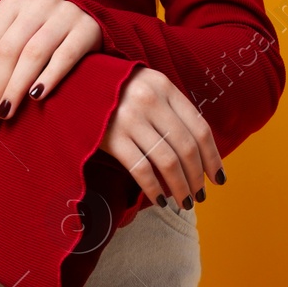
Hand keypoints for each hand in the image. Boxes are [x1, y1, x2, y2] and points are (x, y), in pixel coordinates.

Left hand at [0, 0, 100, 121]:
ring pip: (33, 54)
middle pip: (8, 50)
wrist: (87, 23)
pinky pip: (64, 57)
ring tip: (6, 112)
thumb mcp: (9, 25)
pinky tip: (35, 97)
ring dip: (16, 87)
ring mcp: (65, 14)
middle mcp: (38, 2)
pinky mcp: (87, 29)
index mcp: (14, 0)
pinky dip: (48, 78)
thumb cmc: (39, 30)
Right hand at [100, 67, 224, 209]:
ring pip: (167, 161)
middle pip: (186, 147)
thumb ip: (169, 110)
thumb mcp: (145, 88)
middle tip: (200, 195)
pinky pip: (141, 169)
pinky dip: (155, 189)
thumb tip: (196, 152)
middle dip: (197, 177)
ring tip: (185, 202)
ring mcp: (130, 118)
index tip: (217, 177)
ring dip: (180, 187)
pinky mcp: (111, 136)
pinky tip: (161, 200)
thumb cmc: (112, 92)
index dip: (213, 157)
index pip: (200, 127)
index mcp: (165, 87)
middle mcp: (150, 100)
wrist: (69, 84)